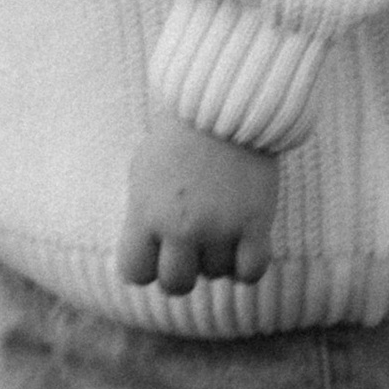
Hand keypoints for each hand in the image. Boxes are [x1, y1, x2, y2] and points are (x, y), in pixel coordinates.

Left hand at [115, 115, 280, 295]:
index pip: (134, 273)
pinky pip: (250, 272)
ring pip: (216, 274)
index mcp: (145, 213)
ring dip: (218, 259)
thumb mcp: (143, 171)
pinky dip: (247, 268)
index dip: (146, 268)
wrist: (224, 104)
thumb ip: (141, 214)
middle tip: (192, 250)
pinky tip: (244, 247)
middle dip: (183, 271)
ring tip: (220, 228)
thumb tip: (143, 252)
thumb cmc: (178, 137)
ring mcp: (218, 226)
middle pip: (176, 284)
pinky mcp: (254, 222)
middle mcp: (179, 226)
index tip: (157, 253)